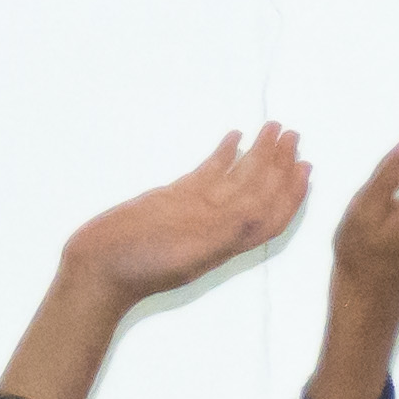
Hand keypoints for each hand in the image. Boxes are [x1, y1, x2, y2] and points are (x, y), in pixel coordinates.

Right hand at [64, 126, 307, 304]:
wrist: (95, 271)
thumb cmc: (139, 266)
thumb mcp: (190, 251)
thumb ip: (226, 231)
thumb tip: (259, 210)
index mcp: (225, 240)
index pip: (270, 214)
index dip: (291, 192)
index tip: (303, 164)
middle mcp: (216, 224)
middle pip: (258, 190)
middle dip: (279, 163)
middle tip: (292, 133)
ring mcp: (194, 211)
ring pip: (235, 178)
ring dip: (257, 153)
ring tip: (272, 128)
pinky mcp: (172, 199)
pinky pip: (206, 174)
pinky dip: (223, 155)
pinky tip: (233, 137)